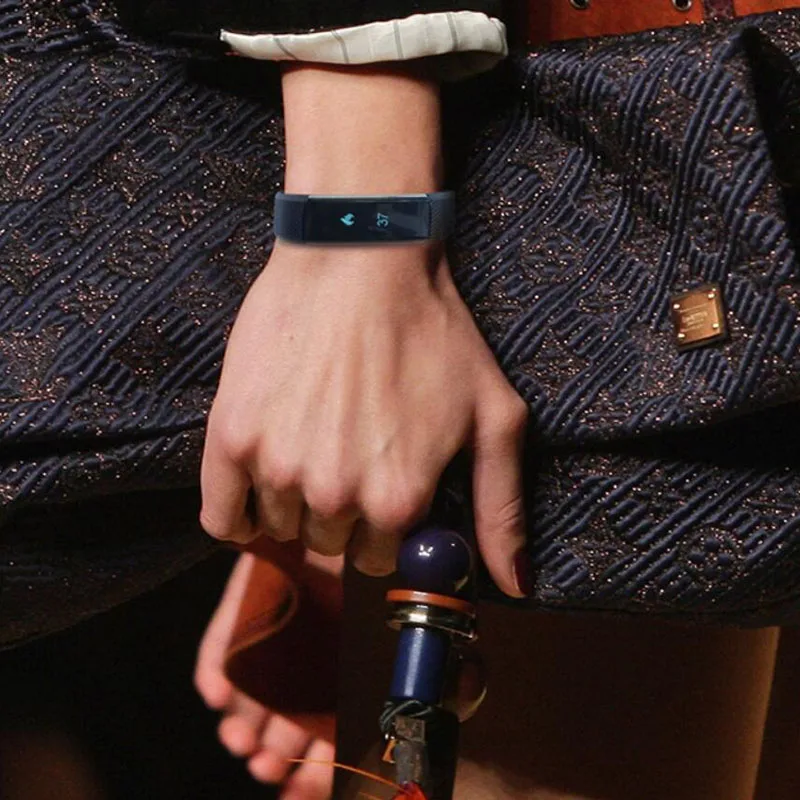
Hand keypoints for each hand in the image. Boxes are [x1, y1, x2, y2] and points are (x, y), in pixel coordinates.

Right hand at [200, 239, 528, 596]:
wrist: (360, 257)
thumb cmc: (433, 331)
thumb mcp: (493, 417)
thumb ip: (501, 510)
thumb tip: (515, 589)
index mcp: (398, 499)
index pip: (379, 561)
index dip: (383, 528)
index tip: (381, 487)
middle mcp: (335, 496)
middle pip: (328, 544)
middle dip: (342, 513)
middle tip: (348, 454)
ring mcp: (277, 468)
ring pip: (280, 528)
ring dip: (295, 503)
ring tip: (313, 443)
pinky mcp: (231, 437)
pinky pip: (221, 518)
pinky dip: (239, 514)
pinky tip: (260, 484)